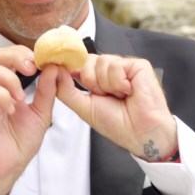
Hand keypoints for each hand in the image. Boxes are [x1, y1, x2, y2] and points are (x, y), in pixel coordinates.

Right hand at [0, 46, 55, 194]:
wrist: (7, 169)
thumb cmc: (19, 144)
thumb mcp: (41, 113)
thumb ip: (47, 91)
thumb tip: (54, 68)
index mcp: (3, 87)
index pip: (6, 57)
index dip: (23, 53)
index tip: (41, 61)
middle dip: (15, 57)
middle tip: (32, 68)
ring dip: (10, 79)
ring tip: (21, 97)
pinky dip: (1, 95)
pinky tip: (11, 108)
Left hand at [45, 54, 176, 160]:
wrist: (139, 133)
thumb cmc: (117, 124)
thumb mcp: (83, 107)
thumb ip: (66, 89)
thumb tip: (54, 70)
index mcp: (98, 78)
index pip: (79, 63)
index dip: (72, 68)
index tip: (68, 75)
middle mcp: (111, 70)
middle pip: (87, 60)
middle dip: (91, 81)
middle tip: (104, 96)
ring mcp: (125, 66)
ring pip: (101, 62)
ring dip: (107, 85)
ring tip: (119, 96)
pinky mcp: (138, 65)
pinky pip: (116, 65)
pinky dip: (119, 83)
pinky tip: (129, 92)